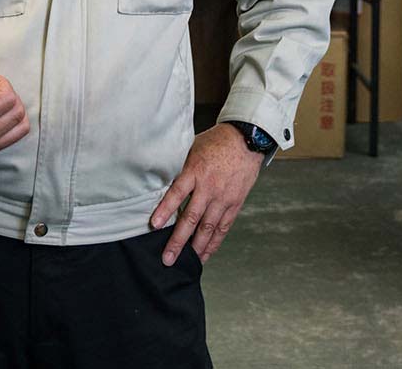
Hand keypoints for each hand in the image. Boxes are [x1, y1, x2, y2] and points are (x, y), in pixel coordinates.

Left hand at [151, 124, 263, 266]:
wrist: (247, 140)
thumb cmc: (216, 142)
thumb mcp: (193, 147)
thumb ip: (179, 166)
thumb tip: (158, 179)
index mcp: (196, 170)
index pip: (178, 193)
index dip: (165, 210)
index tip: (154, 225)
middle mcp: (210, 187)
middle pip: (192, 218)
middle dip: (179, 240)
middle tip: (168, 258)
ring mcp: (223, 198)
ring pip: (208, 228)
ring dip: (196, 247)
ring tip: (186, 262)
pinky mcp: (234, 204)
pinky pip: (223, 228)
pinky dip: (214, 243)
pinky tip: (205, 253)